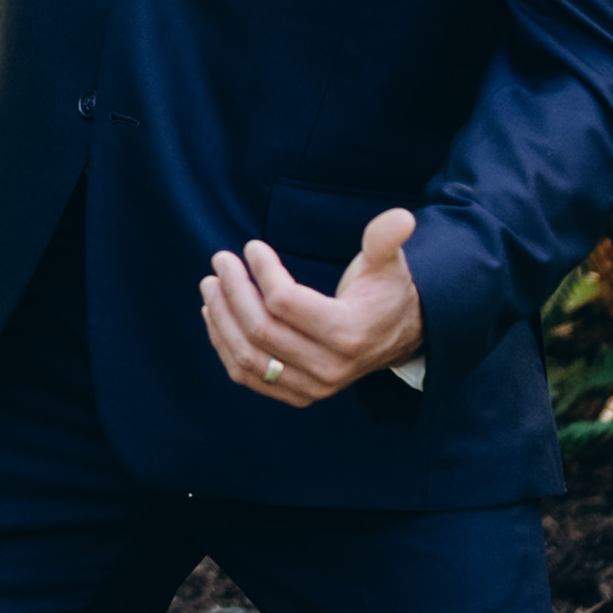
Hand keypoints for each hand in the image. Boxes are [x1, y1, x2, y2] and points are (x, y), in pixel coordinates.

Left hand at [203, 207, 423, 405]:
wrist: (395, 338)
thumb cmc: (385, 292)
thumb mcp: (388, 264)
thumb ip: (385, 240)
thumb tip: (401, 217)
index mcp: (348, 333)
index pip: (286, 303)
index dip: (263, 271)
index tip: (251, 247)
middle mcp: (328, 367)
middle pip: (261, 330)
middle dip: (234, 291)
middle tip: (220, 260)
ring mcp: (312, 386)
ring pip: (248, 357)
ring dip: (221, 319)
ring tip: (210, 285)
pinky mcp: (297, 394)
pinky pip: (248, 375)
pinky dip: (225, 346)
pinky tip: (214, 315)